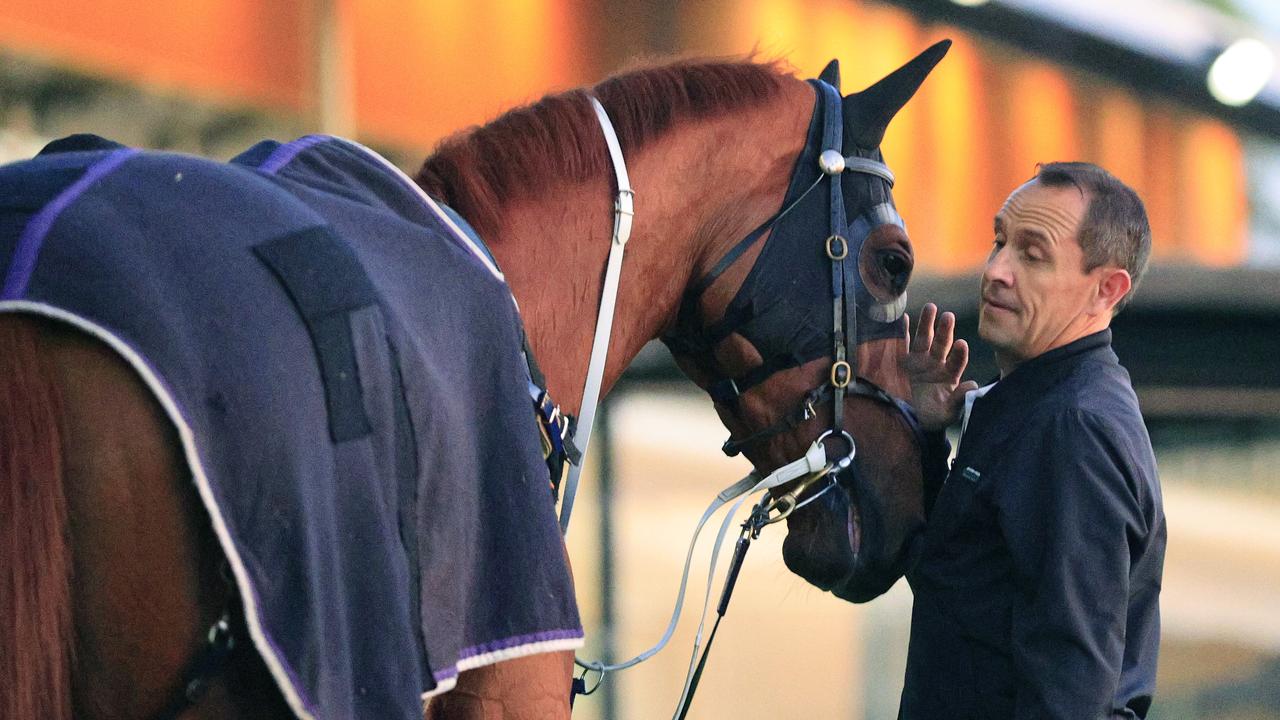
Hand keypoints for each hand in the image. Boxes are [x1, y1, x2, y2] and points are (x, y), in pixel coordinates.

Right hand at [903, 303, 978, 431]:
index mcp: (951, 375)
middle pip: (942, 344)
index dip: (959, 354)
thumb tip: (972, 386)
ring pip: (925, 340)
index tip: (961, 344)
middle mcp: (938, 364)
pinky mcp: (907, 363)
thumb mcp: (949, 412)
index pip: (957, 361)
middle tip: (948, 316)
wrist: (917, 418)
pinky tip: (904, 318)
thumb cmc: (937, 416)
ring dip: (927, 324)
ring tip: (931, 307)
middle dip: (945, 331)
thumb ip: (960, 399)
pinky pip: (905, 345)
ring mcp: (922, 362)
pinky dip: (904, 332)